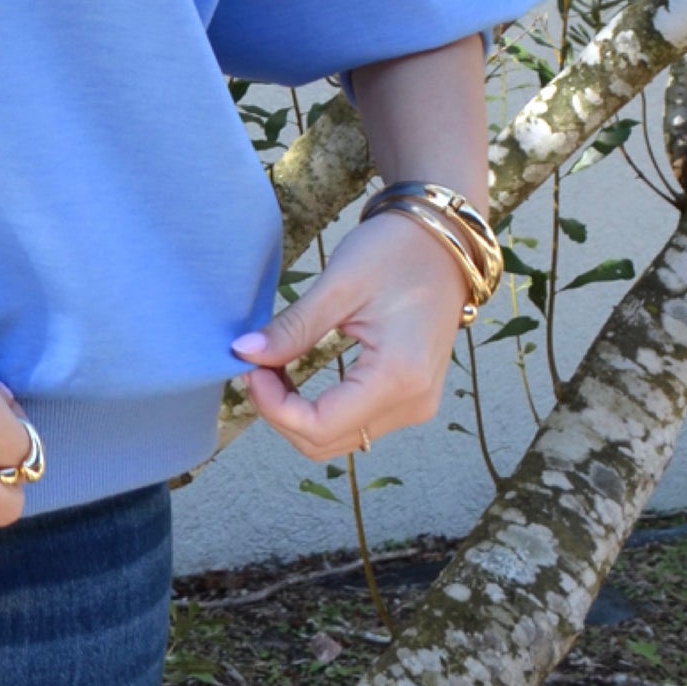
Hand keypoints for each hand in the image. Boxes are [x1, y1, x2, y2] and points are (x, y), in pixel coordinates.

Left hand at [229, 210, 470, 459]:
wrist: (443, 242)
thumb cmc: (397, 252)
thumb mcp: (338, 285)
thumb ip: (292, 328)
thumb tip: (244, 354)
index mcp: (398, 377)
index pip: (320, 426)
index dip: (273, 407)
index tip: (250, 367)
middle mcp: (412, 403)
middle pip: (325, 442)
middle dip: (279, 412)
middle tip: (255, 365)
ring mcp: (415, 405)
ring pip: (338, 439)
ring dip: (295, 413)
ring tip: (272, 367)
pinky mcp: (410, 398)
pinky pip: (354, 423)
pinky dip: (318, 408)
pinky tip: (296, 373)